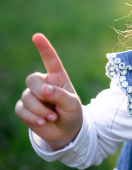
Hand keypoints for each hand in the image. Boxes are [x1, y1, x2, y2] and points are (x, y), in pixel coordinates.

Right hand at [14, 34, 82, 150]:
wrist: (66, 132)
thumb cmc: (72, 114)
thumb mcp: (72, 104)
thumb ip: (60, 95)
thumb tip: (44, 90)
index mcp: (57, 77)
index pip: (50, 60)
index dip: (44, 48)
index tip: (37, 36)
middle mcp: (43, 83)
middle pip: (32, 79)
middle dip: (41, 94)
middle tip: (53, 107)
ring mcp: (32, 96)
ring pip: (26, 97)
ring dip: (40, 110)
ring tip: (52, 117)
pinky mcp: (24, 109)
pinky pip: (21, 110)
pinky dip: (32, 118)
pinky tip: (43, 123)